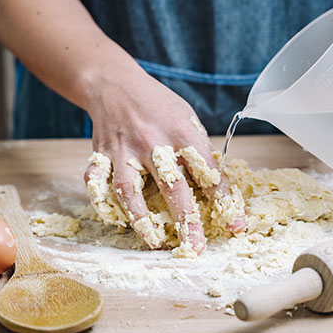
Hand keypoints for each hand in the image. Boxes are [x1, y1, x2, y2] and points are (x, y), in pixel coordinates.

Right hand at [82, 63, 245, 253]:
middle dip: (185, 220)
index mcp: (182, 132)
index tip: (235, 224)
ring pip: (129, 190)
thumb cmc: (157, 105)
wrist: (115, 85)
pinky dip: (103, 204)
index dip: (223, 199)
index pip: (207, 170)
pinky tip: (116, 219)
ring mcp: (124, 149)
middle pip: (171, 186)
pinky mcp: (101, 154)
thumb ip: (199, 151)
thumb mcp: (187, 119)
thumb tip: (218, 188)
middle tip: (195, 247)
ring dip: (141, 220)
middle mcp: (152, 141)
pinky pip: (97, 183)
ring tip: (154, 242)